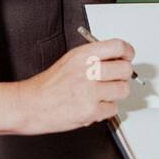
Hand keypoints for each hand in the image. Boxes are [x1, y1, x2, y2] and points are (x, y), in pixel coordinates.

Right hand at [14, 39, 134, 135]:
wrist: (31, 105)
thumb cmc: (49, 85)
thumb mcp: (70, 60)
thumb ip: (94, 56)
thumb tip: (117, 57)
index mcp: (83, 55)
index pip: (118, 47)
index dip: (127, 52)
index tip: (126, 57)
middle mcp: (88, 71)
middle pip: (126, 69)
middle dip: (122, 76)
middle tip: (114, 79)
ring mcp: (90, 92)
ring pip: (123, 90)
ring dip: (114, 94)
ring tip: (100, 94)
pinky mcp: (91, 111)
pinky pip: (113, 109)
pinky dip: (105, 110)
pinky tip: (92, 105)